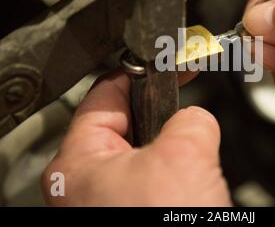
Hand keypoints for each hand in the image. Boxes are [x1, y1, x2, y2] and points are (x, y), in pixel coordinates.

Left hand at [41, 72, 230, 206]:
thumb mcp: (183, 155)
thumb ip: (190, 120)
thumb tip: (196, 119)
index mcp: (78, 164)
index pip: (105, 95)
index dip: (139, 72)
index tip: (163, 63)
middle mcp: (87, 187)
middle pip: (128, 126)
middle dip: (164, 116)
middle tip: (187, 106)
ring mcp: (111, 206)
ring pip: (148, 158)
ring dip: (177, 152)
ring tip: (196, 158)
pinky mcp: (136, 216)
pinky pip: (160, 184)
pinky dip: (181, 177)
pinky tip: (197, 187)